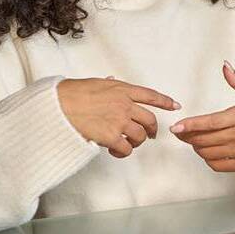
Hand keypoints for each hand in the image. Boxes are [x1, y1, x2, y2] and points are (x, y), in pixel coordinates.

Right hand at [57, 77, 179, 157]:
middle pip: (150, 119)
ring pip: (140, 136)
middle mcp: (125, 104)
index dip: (165, 101)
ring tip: (126, 145)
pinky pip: (126, 148)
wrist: (59, 105)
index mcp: (122, 89)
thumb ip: (108, 84)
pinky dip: (123, 152)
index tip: (175, 106)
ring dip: (136, 143)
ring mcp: (119, 120)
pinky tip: (115, 151)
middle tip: (149, 136)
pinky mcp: (111, 136)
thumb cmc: (72, 93)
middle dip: (152, 130)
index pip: (150, 95)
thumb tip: (112, 81)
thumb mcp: (94, 82)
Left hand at [170, 61, 234, 173]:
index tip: (176, 127)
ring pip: (208, 153)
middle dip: (188, 136)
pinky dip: (208, 159)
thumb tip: (225, 66)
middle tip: (181, 133)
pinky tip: (208, 152)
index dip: (190, 125)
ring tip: (195, 140)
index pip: (209, 122)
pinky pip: (218, 165)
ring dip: (197, 147)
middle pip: (204, 139)